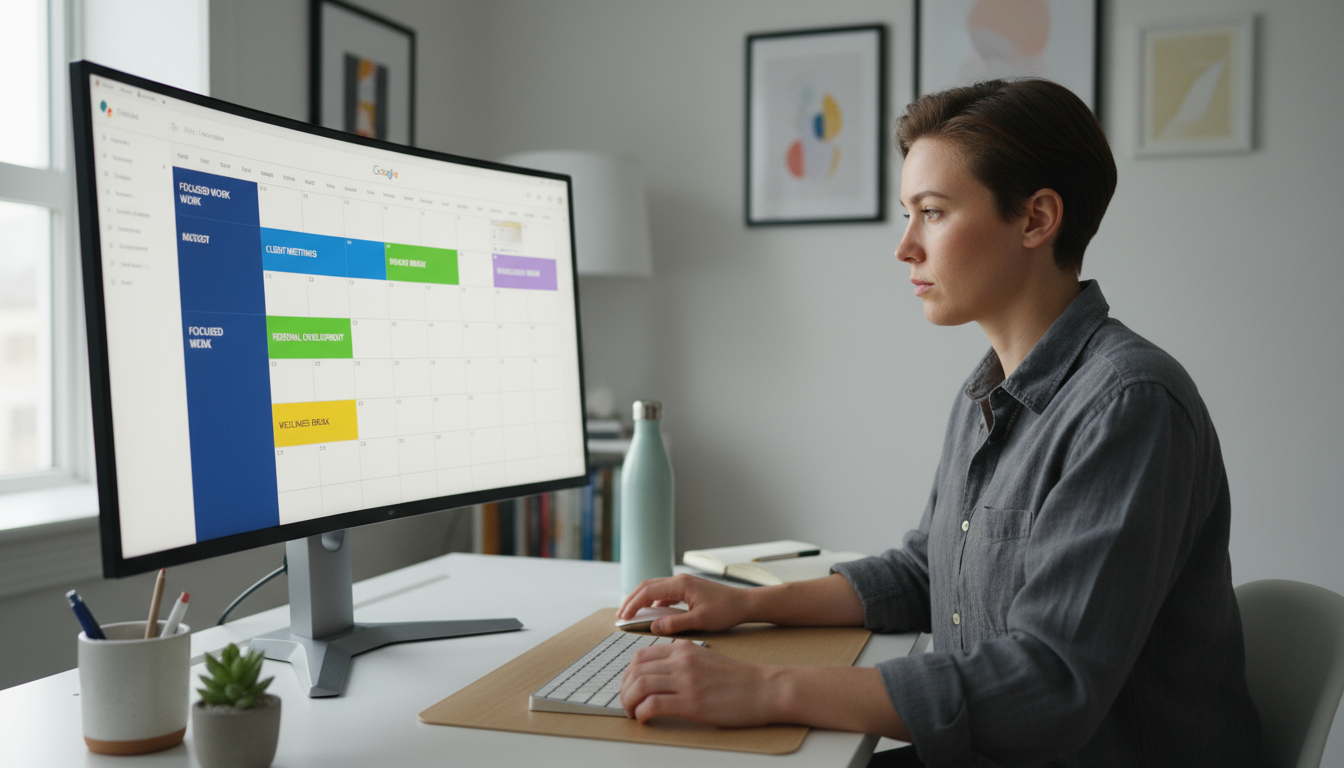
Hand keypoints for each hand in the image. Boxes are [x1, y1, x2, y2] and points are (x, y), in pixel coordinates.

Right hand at [618, 574, 751, 633]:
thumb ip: (675, 623)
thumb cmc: (726, 611)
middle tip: (620, 615)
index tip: (623, 617)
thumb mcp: (701, 621)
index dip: (633, 604)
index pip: (648, 591)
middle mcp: (680, 580)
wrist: (744, 604)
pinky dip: (653, 601)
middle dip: (632, 599)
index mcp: (681, 584)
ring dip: (641, 599)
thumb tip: (654, 626)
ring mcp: (684, 583)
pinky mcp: (688, 589)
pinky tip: (652, 612)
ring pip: (655, 587)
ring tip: (631, 613)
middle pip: (647, 585)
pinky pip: (664, 592)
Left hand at [620, 640, 781, 725]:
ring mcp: (686, 681)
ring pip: (639, 687)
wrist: (764, 688)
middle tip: (627, 703)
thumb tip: (659, 674)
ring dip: (629, 703)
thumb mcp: (705, 658)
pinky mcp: (691, 703)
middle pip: (635, 671)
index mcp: (683, 649)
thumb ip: (682, 661)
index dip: (628, 674)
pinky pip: (653, 706)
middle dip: (624, 689)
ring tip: (632, 713)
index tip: (629, 687)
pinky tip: (645, 720)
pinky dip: (642, 714)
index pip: (640, 656)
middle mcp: (681, 661)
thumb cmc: (738, 679)